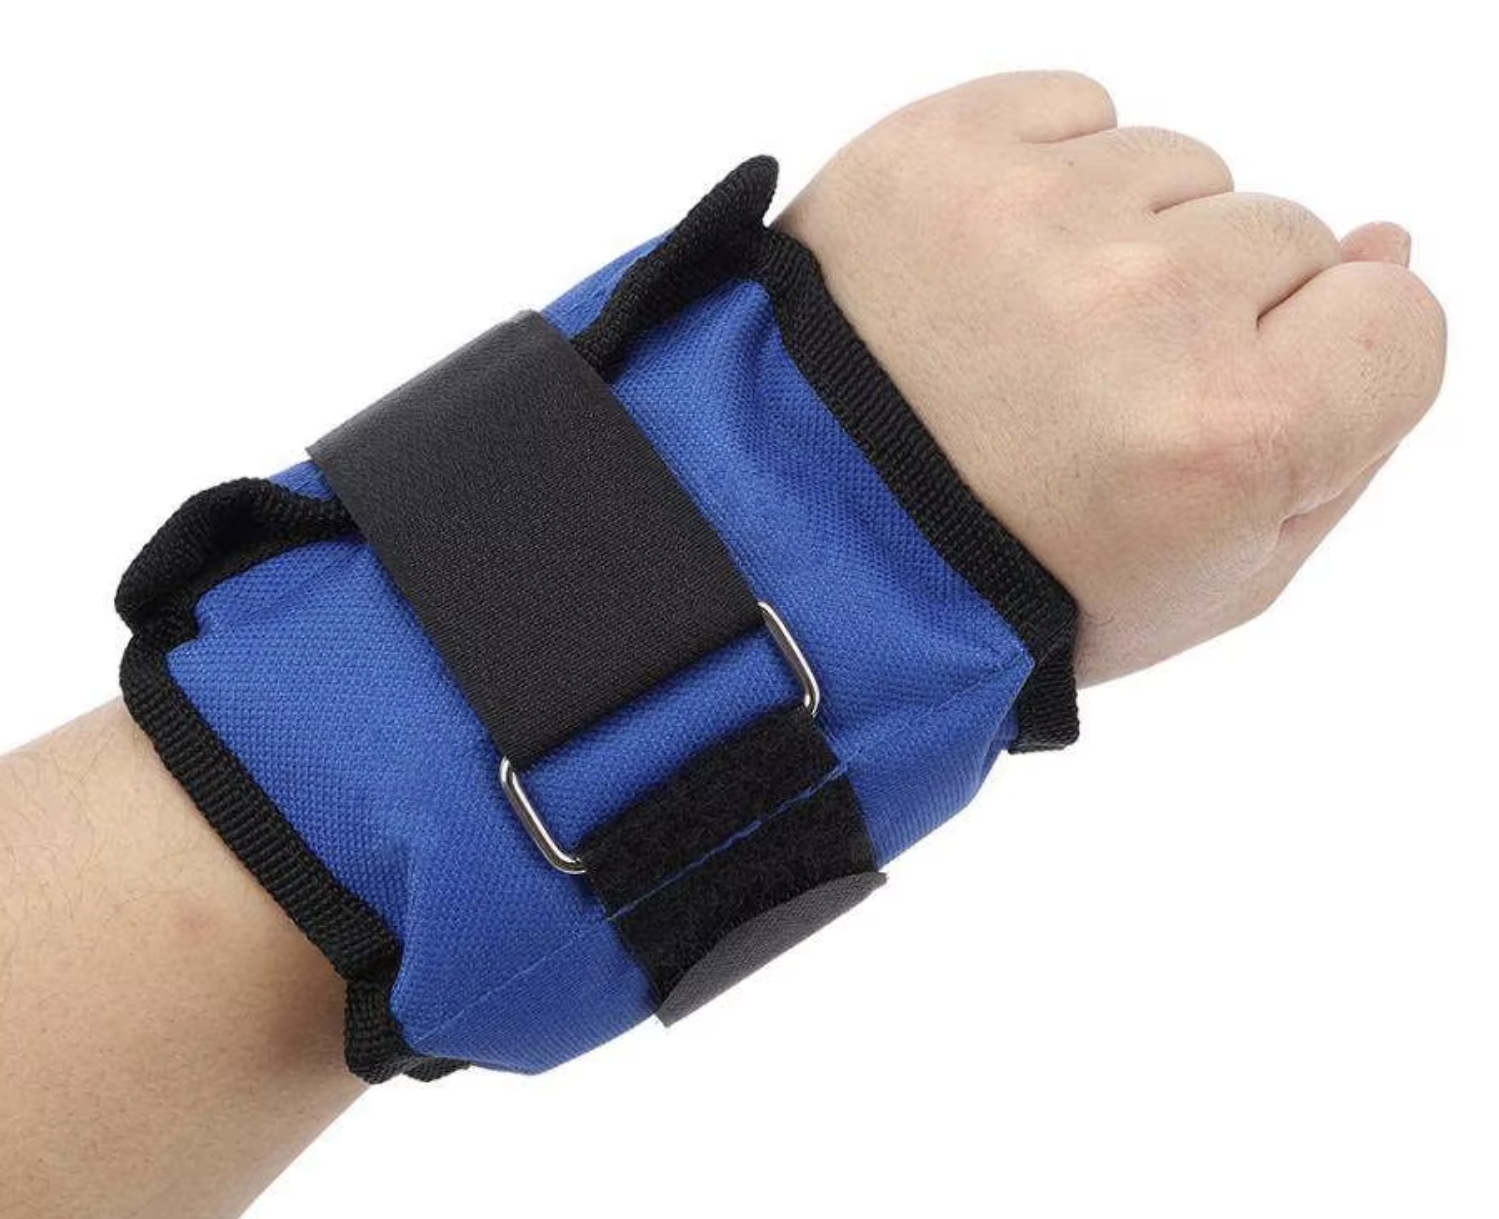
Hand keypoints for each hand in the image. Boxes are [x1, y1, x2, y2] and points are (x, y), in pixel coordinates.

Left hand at [777, 71, 1446, 685]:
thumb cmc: (1007, 582)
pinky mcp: (942, 148)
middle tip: (1091, 401)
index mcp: (1230, 436)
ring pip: (1177, 171)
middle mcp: (1146, 304)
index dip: (1317, 370)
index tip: (1224, 410)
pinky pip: (1075, 115)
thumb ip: (1345, 434)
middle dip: (1211, 315)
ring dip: (1123, 245)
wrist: (801, 539)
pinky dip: (1049, 182)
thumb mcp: (1209, 580)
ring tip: (1019, 344)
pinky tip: (986, 277)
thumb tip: (1385, 250)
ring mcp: (1036, 213)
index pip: (1396, 320)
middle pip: (1287, 236)